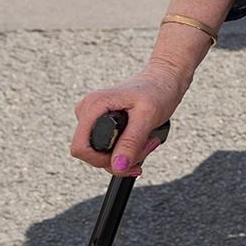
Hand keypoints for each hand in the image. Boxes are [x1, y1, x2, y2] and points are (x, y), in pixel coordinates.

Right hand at [70, 62, 190, 177]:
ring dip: (127, 155)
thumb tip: (118, 166)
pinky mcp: (101, 123)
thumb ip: (131, 143)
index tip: (127, 158)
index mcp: (94, 105)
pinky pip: (107, 148)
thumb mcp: (148, 116)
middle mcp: (88, 110)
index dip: (101, 160)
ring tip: (147, 141)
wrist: (165, 79)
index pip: (80, 148)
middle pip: (91, 154)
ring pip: (101, 154)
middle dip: (120, 158)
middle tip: (146, 146)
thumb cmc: (158, 90)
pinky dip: (126, 150)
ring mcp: (94, 118)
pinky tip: (141, 141)